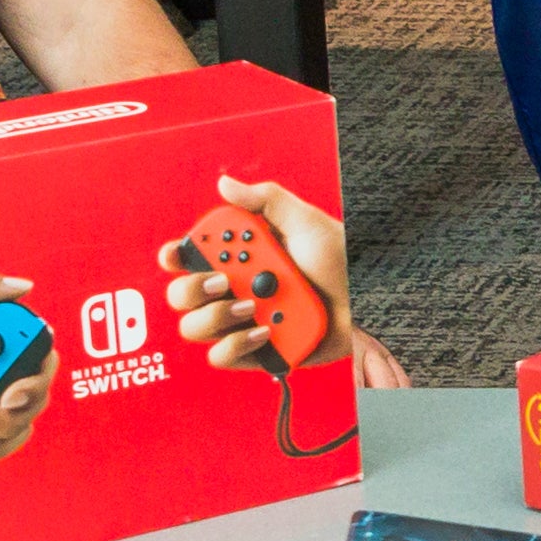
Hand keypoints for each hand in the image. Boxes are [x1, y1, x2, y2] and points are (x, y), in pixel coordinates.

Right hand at [162, 173, 398, 383]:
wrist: (367, 300)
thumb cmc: (340, 260)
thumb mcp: (305, 222)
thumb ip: (266, 200)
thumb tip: (226, 184)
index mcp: (236, 259)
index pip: (187, 258)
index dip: (174, 256)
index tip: (178, 254)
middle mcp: (231, 292)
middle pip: (181, 296)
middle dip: (193, 288)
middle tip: (223, 281)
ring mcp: (240, 324)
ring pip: (195, 328)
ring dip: (216, 316)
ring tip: (252, 306)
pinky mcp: (256, 353)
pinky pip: (224, 356)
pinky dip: (238, 343)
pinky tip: (265, 329)